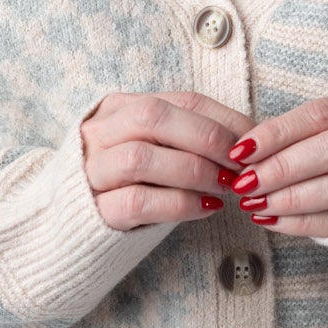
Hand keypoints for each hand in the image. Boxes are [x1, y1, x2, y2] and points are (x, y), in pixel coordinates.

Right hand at [82, 90, 254, 231]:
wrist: (71, 227)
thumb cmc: (128, 185)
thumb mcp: (154, 150)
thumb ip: (187, 138)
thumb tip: (251, 140)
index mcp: (119, 108)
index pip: (181, 100)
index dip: (225, 119)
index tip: (256, 141)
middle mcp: (99, 132)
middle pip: (153, 117)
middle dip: (207, 138)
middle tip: (241, 163)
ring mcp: (91, 170)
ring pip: (141, 158)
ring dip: (195, 171)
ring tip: (226, 187)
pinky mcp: (93, 211)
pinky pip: (138, 201)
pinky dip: (180, 203)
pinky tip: (207, 209)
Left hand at [225, 88, 327, 236]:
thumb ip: (319, 130)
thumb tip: (252, 147)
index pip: (323, 113)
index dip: (279, 131)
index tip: (242, 149)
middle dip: (283, 166)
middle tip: (245, 183)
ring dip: (294, 198)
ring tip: (257, 205)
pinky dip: (309, 223)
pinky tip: (278, 222)